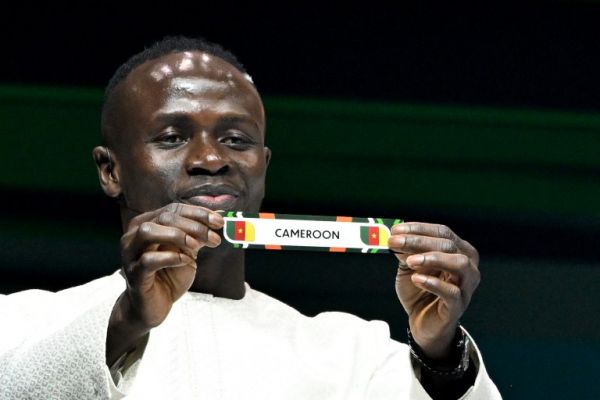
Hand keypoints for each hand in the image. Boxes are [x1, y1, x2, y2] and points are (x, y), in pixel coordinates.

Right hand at [106, 203, 222, 364]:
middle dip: (194, 225)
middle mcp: (134, 235)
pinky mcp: (134, 274)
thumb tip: (219, 214)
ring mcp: (131, 254)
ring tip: (196, 247)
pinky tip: (186, 261)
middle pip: (164, 217)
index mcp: (147, 223)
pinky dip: (171, 257)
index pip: (173, 209)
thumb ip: (199, 233)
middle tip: (215, 237)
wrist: (154, 305)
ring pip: (148, 231)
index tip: (220, 222)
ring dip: (177, 235)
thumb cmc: (169, 275)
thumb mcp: (188, 250)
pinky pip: (149, 260)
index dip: (198, 213)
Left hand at [388, 222, 479, 358]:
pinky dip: (433, 283)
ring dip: (432, 258)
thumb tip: (396, 237)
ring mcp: (466, 286)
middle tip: (395, 242)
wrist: (423, 323)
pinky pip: (451, 292)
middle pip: (448, 245)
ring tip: (410, 261)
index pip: (442, 232)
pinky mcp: (459, 305)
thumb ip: (405, 252)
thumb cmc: (420, 291)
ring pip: (459, 264)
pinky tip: (417, 279)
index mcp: (458, 251)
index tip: (396, 230)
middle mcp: (467, 265)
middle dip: (418, 241)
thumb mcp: (409, 267)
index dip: (418, 229)